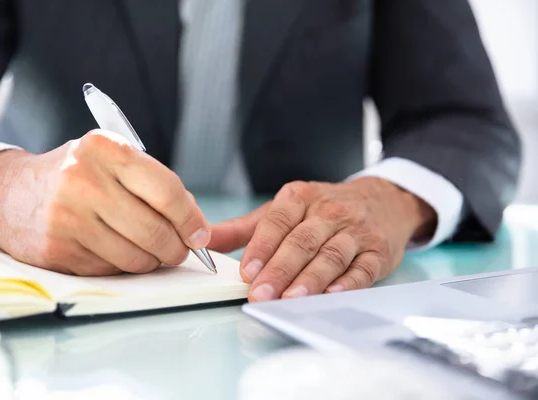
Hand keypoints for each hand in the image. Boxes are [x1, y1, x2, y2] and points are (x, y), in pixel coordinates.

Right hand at [0, 130, 210, 274]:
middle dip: (176, 248)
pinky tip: (115, 251)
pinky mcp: (58, 250)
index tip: (200, 234)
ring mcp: (68, 218)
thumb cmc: (75, 176)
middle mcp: (84, 180)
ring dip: (152, 261)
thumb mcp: (111, 161)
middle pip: (155, 231)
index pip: (166, 191)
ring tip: (150, 251)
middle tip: (179, 250)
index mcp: (105, 149)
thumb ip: (153, 184)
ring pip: (136, 257)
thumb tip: (195, 225)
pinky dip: (123, 266)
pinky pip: (112, 270)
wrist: (9, 194)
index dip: (191, 219)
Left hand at [209, 178, 436, 301]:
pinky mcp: (377, 252)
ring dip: (310, 278)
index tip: (245, 271)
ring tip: (291, 298)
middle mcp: (328, 212)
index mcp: (300, 198)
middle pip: (302, 241)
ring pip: (330, 255)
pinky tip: (332, 294)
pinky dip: (348, 283)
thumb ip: (244, 228)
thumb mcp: (284, 209)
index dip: (261, 247)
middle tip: (260, 293)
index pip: (277, 222)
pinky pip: (362, 268)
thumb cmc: (324, 209)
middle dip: (280, 269)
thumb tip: (204, 240)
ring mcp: (355, 232)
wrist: (382, 200)